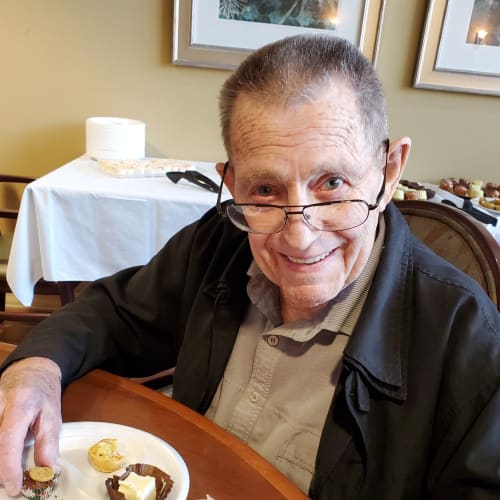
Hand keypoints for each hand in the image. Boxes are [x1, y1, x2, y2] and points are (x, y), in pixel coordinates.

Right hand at [0, 357, 61, 495]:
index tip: (13, 487)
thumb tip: (48, 470)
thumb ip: (48, 442)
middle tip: (10, 479)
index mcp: (20, 404)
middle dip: (1, 467)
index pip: (8, 441)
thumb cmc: (43, 392)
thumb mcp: (53, 414)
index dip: (9, 468)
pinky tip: (4, 454)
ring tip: (8, 466)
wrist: (32, 370)